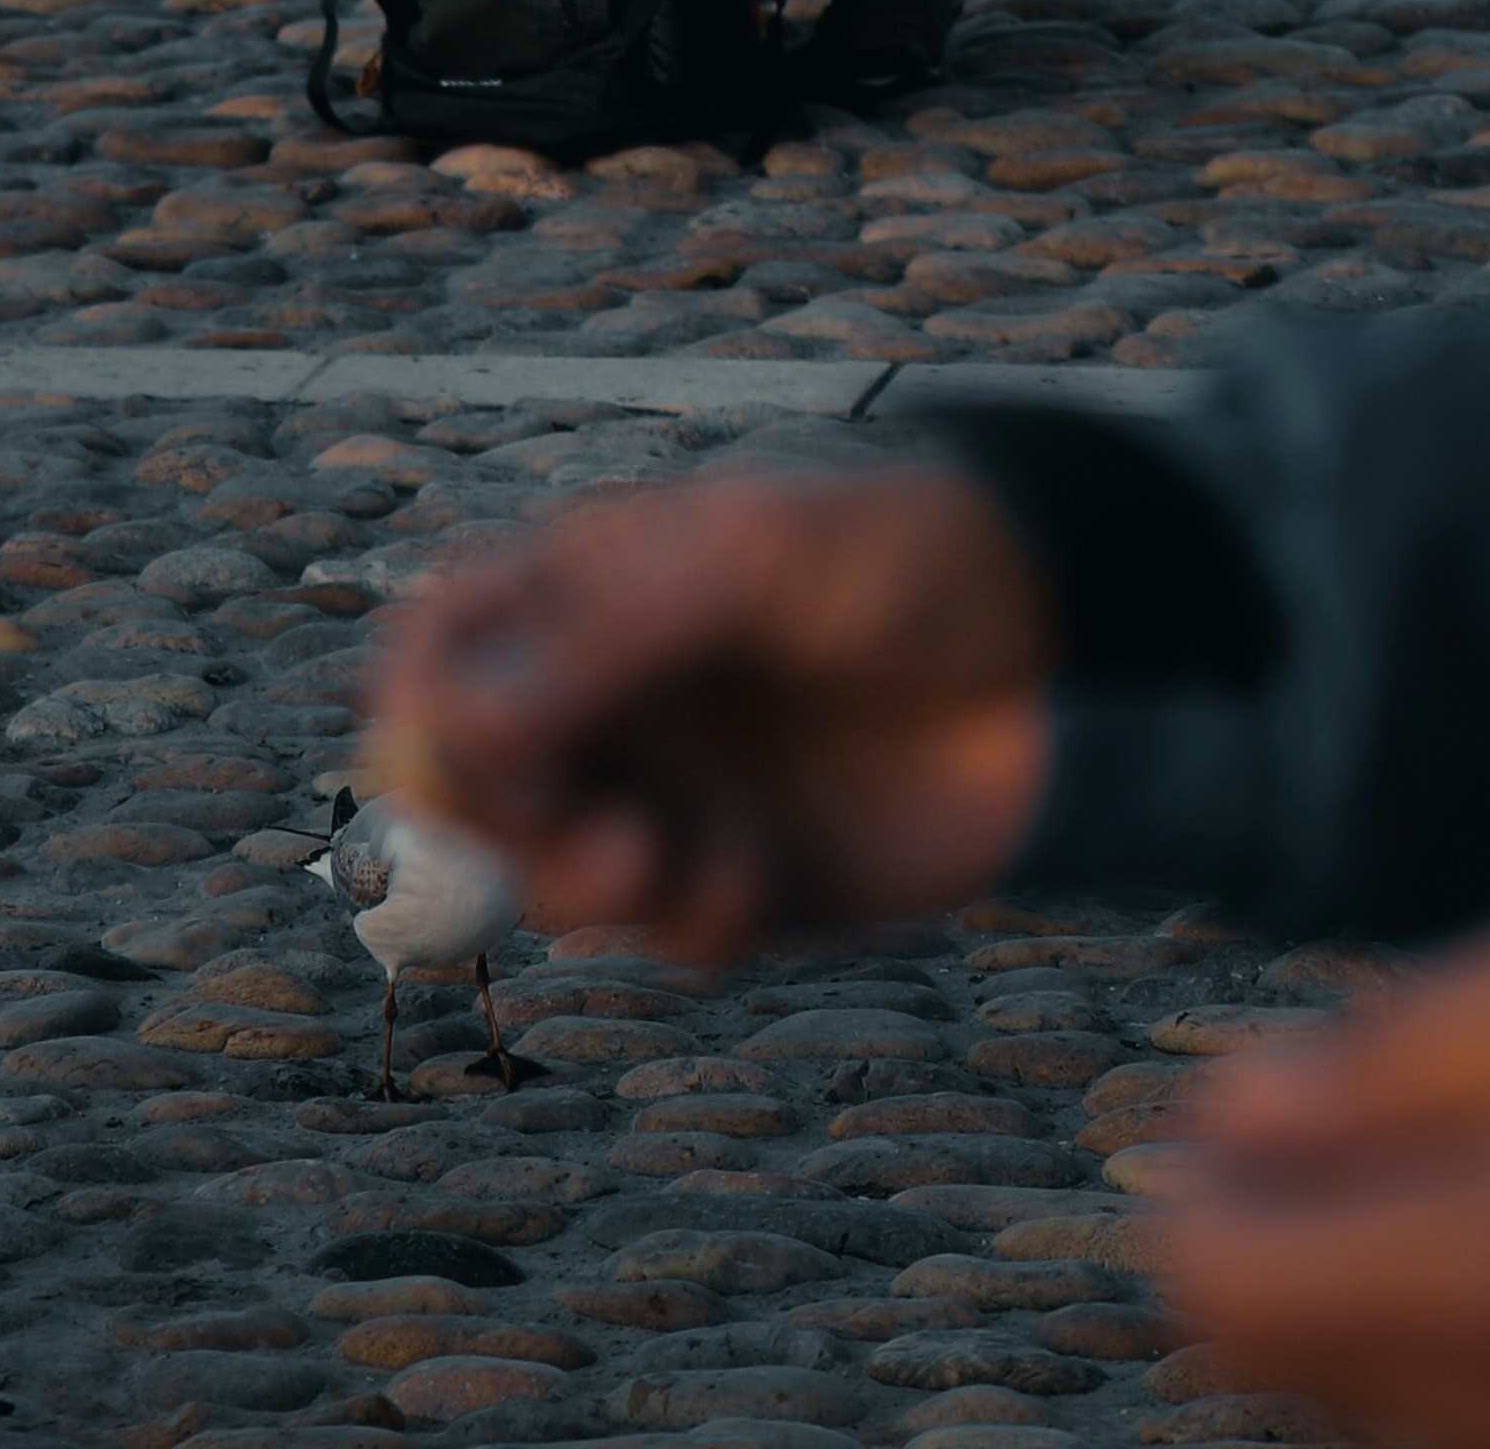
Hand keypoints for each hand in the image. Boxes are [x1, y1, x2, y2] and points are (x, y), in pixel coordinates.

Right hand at [363, 462, 1054, 958]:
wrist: (1074, 656)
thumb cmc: (910, 553)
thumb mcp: (756, 556)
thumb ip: (608, 635)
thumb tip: (460, 729)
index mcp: (593, 582)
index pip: (436, 647)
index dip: (416, 710)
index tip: (463, 753)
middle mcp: (616, 692)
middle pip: (471, 782)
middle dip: (499, 821)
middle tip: (587, 829)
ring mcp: (680, 787)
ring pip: (553, 874)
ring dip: (580, 885)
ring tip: (653, 860)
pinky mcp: (747, 877)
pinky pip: (667, 934)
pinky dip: (687, 923)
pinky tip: (749, 881)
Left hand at [1131, 908, 1489, 1448]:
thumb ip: (1386, 1063)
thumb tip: (1236, 1117)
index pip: (1226, 1294)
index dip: (1200, 1192)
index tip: (1230, 1117)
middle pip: (1296, 1367)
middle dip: (1288, 1242)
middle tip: (1339, 1120)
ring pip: (1382, 1411)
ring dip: (1369, 1302)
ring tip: (1454, 1173)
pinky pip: (1481, 1433)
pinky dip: (1460, 1354)